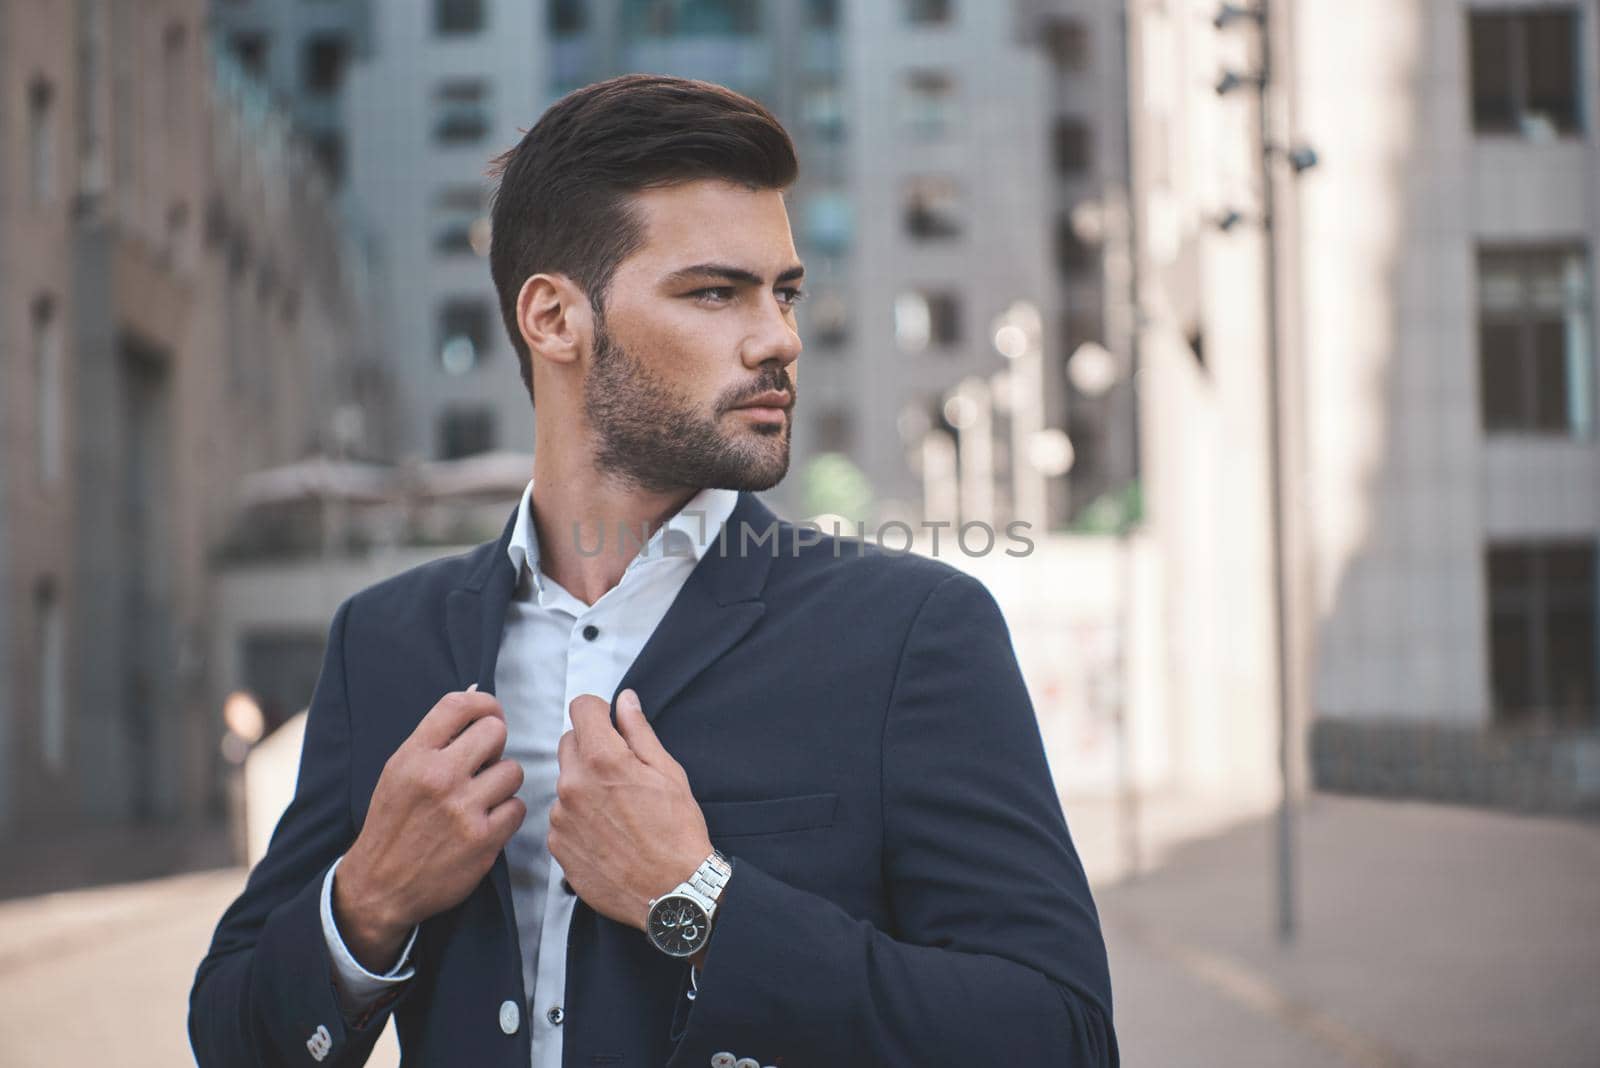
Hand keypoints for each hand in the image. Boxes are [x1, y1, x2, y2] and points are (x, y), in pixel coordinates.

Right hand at [333, 685, 526, 970]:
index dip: (484, 703)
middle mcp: (439, 778)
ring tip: (482, 797)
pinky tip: (487, 821)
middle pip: (495, 732)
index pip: (459, 705)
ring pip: (513, 771)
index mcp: (414, 756)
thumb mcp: (399, 772)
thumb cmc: (392, 825)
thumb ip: (436, 739)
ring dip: (502, 783)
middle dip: (495, 745)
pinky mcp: (483, 840)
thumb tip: (478, 698)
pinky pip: (518, 807)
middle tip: (484, 763)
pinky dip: (507, 814)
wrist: (379, 885)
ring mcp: (463, 809)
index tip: (490, 715)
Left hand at [549, 689, 712, 931]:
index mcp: (602, 759)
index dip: (599, 711)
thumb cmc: (677, 832)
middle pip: (569, 742)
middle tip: (621, 773)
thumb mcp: (667, 772)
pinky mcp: (556, 845)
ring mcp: (561, 817)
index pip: (581, 708)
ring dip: (584, 786)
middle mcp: (572, 784)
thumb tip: (625, 701)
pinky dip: (578, 818)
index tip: (610, 725)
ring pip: (565, 782)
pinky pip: (561, 816)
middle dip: (592, 747)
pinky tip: (606, 834)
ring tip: (617, 811)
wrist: (672, 892)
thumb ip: (639, 731)